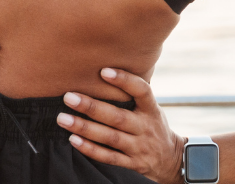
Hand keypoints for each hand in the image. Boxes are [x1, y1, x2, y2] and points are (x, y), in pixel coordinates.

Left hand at [58, 68, 185, 183]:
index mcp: (151, 109)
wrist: (171, 159)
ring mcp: (138, 147)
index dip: (124, 80)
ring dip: (84, 128)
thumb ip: (134, 96)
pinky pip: (108, 157)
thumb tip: (106, 72)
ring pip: (109, 137)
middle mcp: (145, 127)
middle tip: (69, 97)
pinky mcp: (131, 163)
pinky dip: (90, 149)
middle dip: (91, 107)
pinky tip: (73, 140)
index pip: (141, 91)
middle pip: (117, 116)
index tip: (104, 71)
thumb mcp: (151, 108)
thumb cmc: (153, 126)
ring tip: (63, 119)